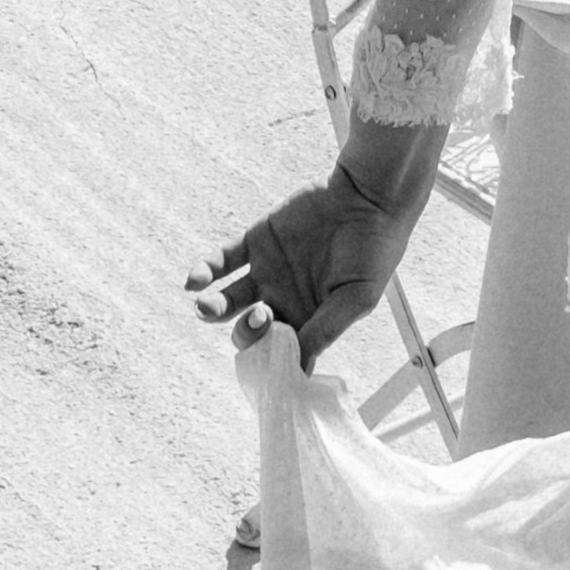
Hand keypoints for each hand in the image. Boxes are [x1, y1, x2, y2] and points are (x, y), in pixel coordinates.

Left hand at [186, 163, 423, 367]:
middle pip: (249, 331)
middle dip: (244, 334)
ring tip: (207, 308)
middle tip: (259, 319)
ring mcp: (267, 272)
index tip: (264, 371)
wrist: (368, 198)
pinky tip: (195, 282)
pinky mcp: (255, 242)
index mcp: (309, 318)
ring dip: (212, 310)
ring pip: (227, 301)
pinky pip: (221, 262)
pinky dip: (203, 272)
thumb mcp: (357, 298)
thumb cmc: (374, 250)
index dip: (269, 366)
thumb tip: (298, 363)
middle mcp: (284, 299)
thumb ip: (326, 329)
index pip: (281, 353)